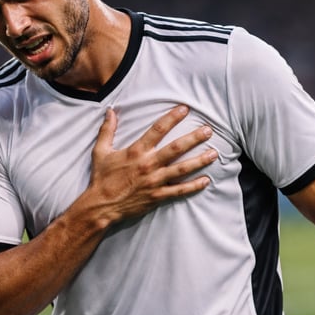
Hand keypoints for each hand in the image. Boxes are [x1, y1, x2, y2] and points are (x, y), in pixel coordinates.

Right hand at [85, 105, 217, 225]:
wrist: (101, 205)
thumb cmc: (102, 178)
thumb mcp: (101, 151)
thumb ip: (107, 130)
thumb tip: (110, 111)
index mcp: (136, 151)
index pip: (157, 130)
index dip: (172, 118)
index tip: (185, 109)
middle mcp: (148, 164)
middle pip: (176, 148)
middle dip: (194, 138)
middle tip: (208, 130)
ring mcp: (155, 181)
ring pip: (182, 169)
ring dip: (199, 161)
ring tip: (214, 154)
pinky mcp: (157, 196)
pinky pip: (179, 191)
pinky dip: (193, 186)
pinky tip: (206, 181)